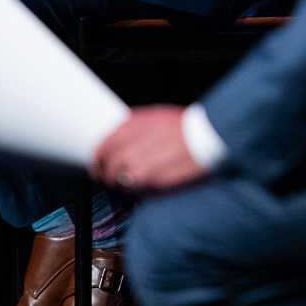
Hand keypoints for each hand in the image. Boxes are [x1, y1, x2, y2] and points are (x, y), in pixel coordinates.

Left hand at [90, 105, 207, 193]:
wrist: (208, 136)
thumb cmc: (184, 126)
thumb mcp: (156, 116)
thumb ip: (134, 126)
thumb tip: (118, 136)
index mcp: (134, 125)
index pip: (105, 144)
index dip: (98, 156)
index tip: (97, 162)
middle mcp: (135, 144)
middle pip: (109, 164)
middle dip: (105, 173)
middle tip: (106, 177)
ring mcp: (144, 164)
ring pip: (121, 179)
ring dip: (120, 183)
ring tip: (126, 182)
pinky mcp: (155, 180)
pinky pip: (137, 189)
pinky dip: (136, 190)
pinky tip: (142, 185)